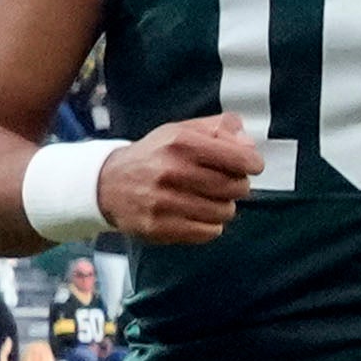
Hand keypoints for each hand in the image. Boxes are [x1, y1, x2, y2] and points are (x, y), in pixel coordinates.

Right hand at [99, 116, 263, 246]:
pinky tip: (195, 213)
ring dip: (222, 206)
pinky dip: (209, 225)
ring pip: (225, 212)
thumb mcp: (182, 130)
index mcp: (180, 142)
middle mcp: (171, 171)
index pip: (239, 158)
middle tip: (224, 183)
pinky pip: (208, 232)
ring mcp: (163, 201)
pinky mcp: (158, 227)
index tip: (250, 166)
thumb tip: (248, 145)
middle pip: (236, 187)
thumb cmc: (155, 155)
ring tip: (206, 198)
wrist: (108, 183)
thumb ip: (220, 128)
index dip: (252, 164)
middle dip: (238, 186)